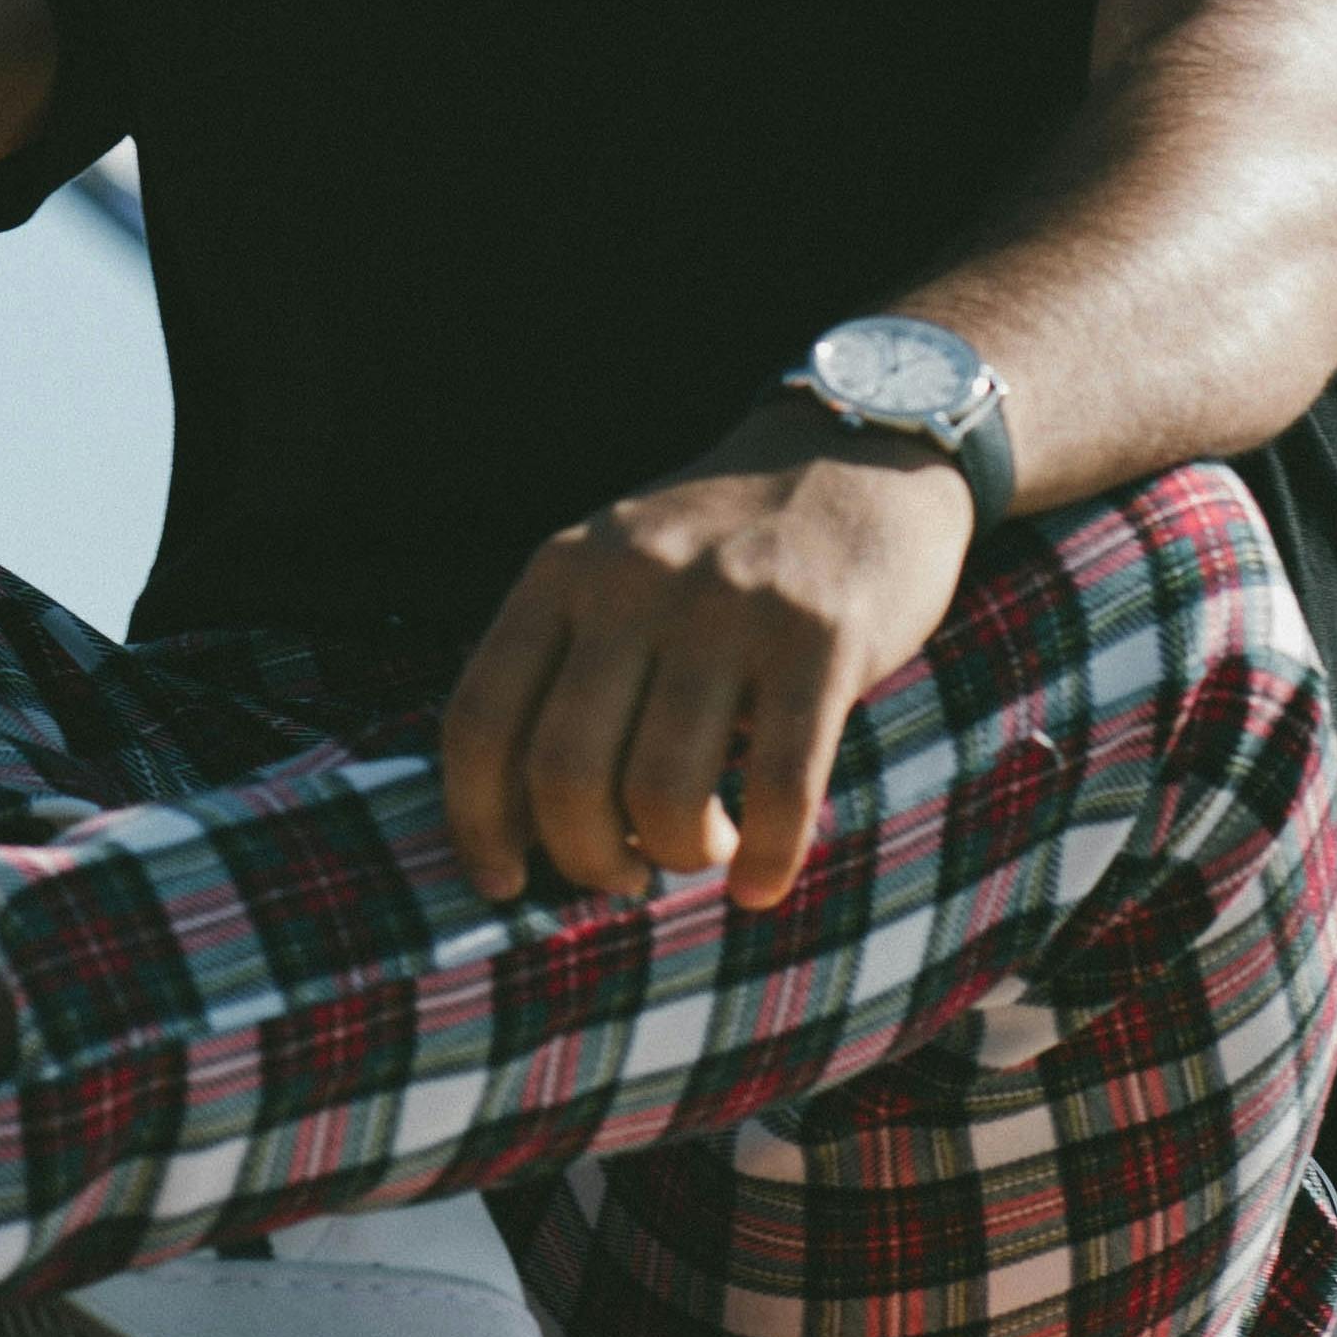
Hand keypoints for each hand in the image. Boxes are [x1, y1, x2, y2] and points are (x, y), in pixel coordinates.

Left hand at [438, 417, 974, 913]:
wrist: (860, 454)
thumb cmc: (725, 547)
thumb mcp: (617, 567)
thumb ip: (566, 661)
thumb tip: (517, 820)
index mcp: (564, 570)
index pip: (481, 717)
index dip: (476, 819)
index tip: (498, 882)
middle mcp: (633, 582)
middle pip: (565, 770)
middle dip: (587, 856)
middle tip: (624, 876)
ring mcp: (728, 607)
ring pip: (663, 791)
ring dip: (678, 854)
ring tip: (704, 849)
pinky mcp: (821, 638)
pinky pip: (780, 788)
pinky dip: (766, 859)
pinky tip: (761, 881)